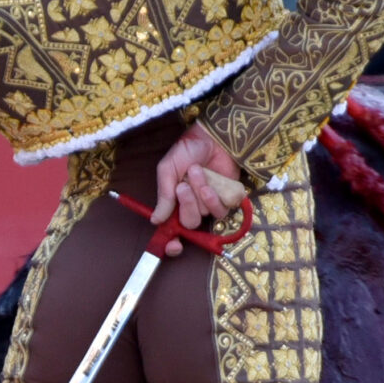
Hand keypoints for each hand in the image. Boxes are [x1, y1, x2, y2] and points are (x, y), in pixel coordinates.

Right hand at [151, 123, 247, 256]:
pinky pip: (223, 210)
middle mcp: (192, 207)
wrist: (212, 137)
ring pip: (206, 214)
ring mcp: (210, 204)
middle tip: (184, 184)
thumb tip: (156, 220)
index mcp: (174, 202)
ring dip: (202, 193)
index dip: (172, 244)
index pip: (173, 231)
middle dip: (187, 204)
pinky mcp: (228, 199)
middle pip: (189, 223)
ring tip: (199, 172)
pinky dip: (216, 195)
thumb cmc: (187, 150)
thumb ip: (164, 195)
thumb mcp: (168, 169)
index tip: (173, 245)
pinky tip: (213, 180)